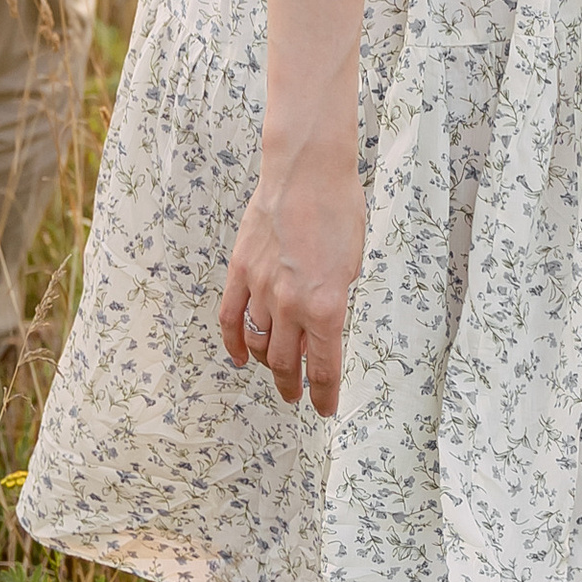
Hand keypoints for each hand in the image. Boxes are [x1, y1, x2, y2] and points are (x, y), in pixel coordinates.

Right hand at [219, 140, 364, 415]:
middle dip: (292, 386)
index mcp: (326, 307)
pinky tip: (238, 355)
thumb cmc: (340, 213)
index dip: (323, 395)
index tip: (324, 409)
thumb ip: (333, 302)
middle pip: (284, 363)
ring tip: (273, 373)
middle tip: (296, 397)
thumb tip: (319, 328)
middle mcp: (291, 305)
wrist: (307, 173)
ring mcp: (261, 289)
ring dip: (265, 365)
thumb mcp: (351, 266)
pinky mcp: (240, 271)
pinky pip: (230, 317)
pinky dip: (233, 342)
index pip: (322, 368)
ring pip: (257, 343)